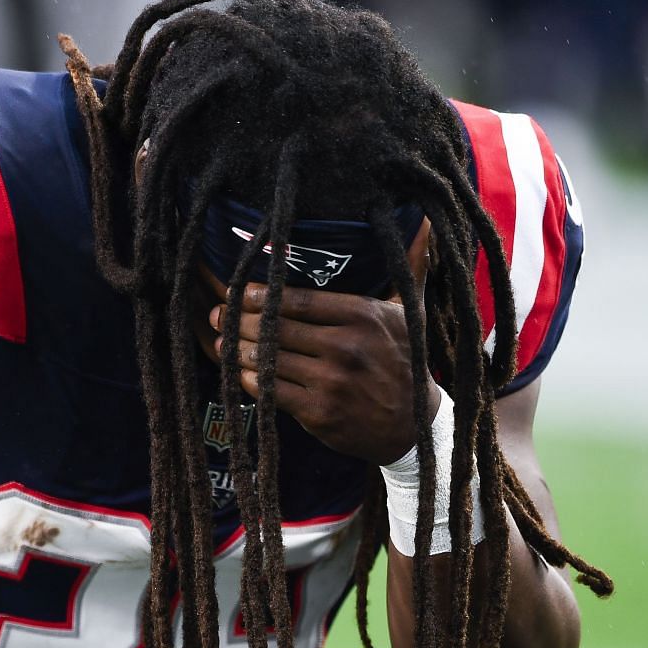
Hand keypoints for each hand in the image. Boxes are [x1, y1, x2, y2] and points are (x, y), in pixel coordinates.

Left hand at [195, 218, 432, 466]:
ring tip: (223, 342)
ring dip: (240, 352)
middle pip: (278, 328)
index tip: (238, 291)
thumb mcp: (411, 311)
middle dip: (242, 321)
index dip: (261, 295)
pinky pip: (273, 391)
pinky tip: (243, 373)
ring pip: (270, 360)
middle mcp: (346, 346)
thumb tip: (426, 221)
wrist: (415, 426)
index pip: (297, 300)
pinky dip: (252, 381)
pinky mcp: (319, 413)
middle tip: (221, 315)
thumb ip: (409, 266)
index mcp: (362, 315)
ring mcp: (331, 382)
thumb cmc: (407, 360)